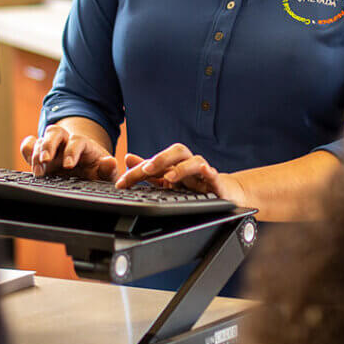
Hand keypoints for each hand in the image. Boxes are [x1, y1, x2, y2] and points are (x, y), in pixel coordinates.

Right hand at [19, 124, 116, 180]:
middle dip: (48, 145)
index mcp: (84, 146)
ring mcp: (52, 149)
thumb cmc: (96, 173)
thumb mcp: (105, 173)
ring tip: (37, 170)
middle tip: (45, 160)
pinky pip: (29, 146)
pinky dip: (26, 150)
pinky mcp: (40, 157)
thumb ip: (109, 169)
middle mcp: (66, 143)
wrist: (86, 173)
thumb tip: (110, 162)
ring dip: (36, 153)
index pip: (77, 141)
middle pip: (55, 132)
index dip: (72, 151)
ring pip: (41, 139)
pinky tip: (28, 160)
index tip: (69, 165)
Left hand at [114, 144, 246, 205]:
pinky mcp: (216, 182)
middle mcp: (188, 163)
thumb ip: (148, 169)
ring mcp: (202, 172)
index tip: (122, 183)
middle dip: (161, 159)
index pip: (155, 162)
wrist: (222, 191)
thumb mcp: (168, 177)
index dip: (137, 172)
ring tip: (170, 176)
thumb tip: (128, 158)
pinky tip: (206, 170)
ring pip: (195, 162)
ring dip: (182, 168)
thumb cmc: (193, 182)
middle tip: (146, 169)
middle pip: (177, 152)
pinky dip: (209, 172)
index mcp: (174, 163)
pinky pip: (214, 174)